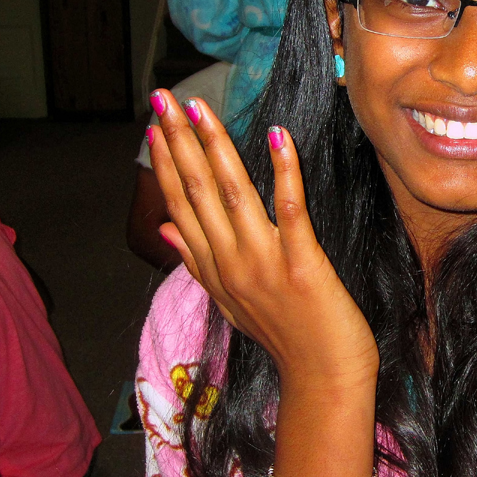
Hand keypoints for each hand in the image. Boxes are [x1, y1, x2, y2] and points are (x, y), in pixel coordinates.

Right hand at [147, 92, 378, 388]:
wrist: (323, 378)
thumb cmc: (285, 336)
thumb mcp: (230, 301)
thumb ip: (196, 261)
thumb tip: (166, 228)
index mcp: (213, 268)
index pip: (180, 203)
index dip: (166, 161)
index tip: (154, 124)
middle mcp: (229, 262)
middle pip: (197, 191)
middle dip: (178, 140)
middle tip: (163, 98)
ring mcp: (263, 263)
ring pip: (231, 193)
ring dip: (214, 145)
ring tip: (200, 108)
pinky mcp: (300, 264)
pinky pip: (288, 209)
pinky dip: (282, 171)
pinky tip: (276, 136)